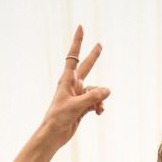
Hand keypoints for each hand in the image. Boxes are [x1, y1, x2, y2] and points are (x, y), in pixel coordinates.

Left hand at [39, 26, 109, 147]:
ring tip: (98, 108)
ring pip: (96, 90)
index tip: (81, 27)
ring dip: (100, 98)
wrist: (54, 134)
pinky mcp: (82, 106)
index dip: (78, 42)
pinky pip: (96, 101)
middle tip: (100, 45)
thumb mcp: (77, 106)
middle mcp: (73, 85)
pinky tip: (99, 113)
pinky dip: (99, 106)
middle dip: (93, 57)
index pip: (73, 56)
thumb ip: (93, 97)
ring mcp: (78, 95)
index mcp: (67, 80)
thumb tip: (108, 90)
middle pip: (86, 67)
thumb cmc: (59, 117)